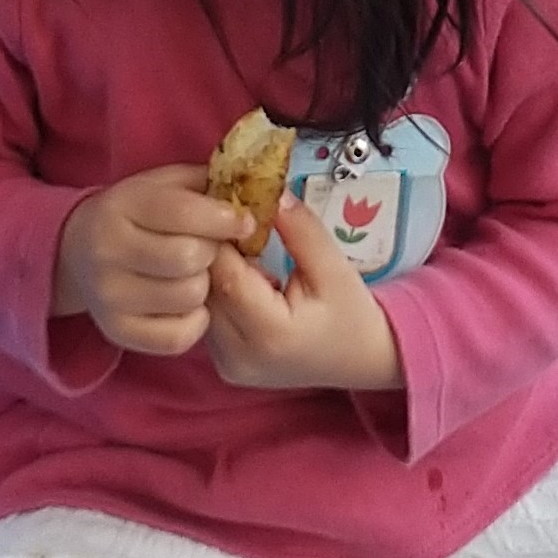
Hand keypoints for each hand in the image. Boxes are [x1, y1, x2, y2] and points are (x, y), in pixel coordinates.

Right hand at [53, 163, 244, 355]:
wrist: (78, 251)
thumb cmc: (137, 213)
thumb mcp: (162, 184)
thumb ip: (205, 183)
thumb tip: (255, 193)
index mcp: (120, 206)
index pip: (183, 212)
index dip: (224, 218)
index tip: (245, 223)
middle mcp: (106, 251)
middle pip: (189, 257)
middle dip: (213, 252)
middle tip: (209, 249)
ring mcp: (108, 297)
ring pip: (189, 296)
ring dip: (205, 286)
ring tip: (194, 274)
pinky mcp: (117, 332)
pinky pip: (179, 337)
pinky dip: (194, 321)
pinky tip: (186, 303)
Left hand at [204, 198, 404, 390]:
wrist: (359, 362)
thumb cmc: (352, 315)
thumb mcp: (334, 266)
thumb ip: (300, 228)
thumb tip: (266, 191)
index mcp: (270, 334)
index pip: (225, 274)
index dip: (221, 236)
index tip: (230, 206)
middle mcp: (239, 356)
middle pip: (204, 289)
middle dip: (213, 250)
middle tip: (230, 220)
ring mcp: (227, 365)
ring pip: (198, 303)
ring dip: (212, 270)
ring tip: (237, 247)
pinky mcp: (223, 365)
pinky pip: (207, 316)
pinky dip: (217, 290)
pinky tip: (239, 274)